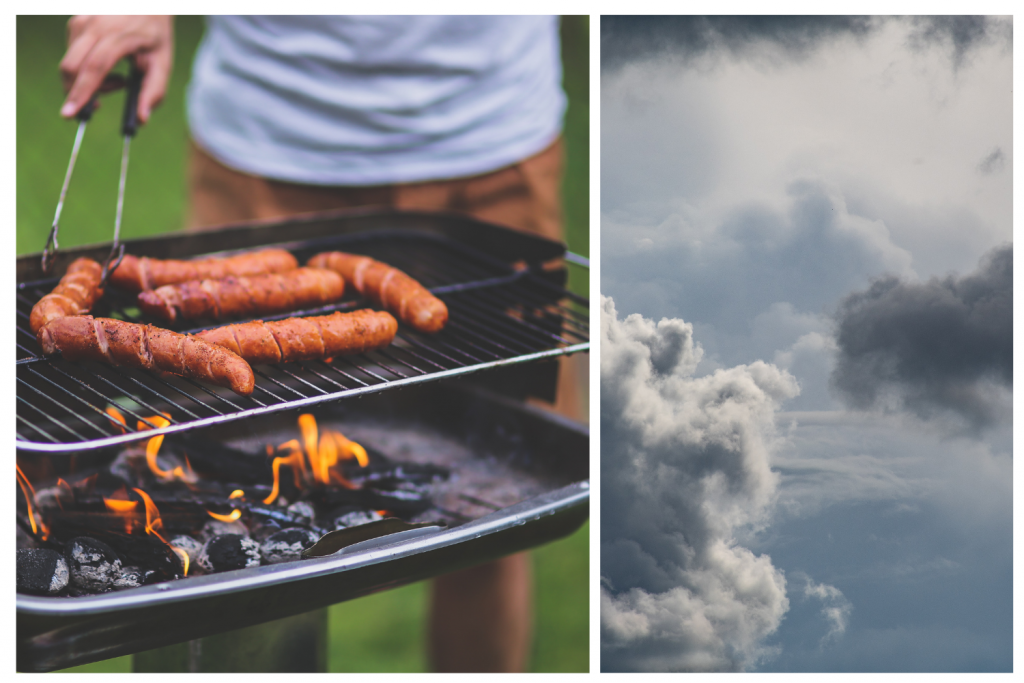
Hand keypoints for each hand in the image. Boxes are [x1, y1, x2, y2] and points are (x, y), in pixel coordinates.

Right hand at [59, 15, 173, 123]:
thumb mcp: (163, 62)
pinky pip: (73, 55)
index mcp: (119, 36)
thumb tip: (141, 119)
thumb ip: (154, 91)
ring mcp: (82, 22)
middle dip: (76, 93)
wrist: (146, 3)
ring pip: (70, 64)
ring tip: (119, 79)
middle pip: (72, 67)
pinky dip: (86, 70)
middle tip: (98, 106)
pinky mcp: (75, 23)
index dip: (82, 92)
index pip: (94, 67)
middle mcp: (95, 26)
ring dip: (88, 82)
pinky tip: (108, 67)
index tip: (69, 114)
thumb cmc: (156, 34)